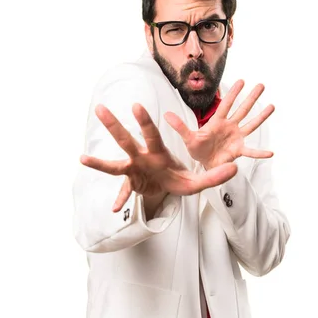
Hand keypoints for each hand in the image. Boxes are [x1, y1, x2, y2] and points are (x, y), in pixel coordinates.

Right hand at [80, 103, 237, 211]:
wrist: (170, 187)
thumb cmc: (181, 177)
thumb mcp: (200, 181)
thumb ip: (217, 175)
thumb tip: (236, 169)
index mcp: (159, 151)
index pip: (151, 133)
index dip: (145, 121)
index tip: (136, 106)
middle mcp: (142, 157)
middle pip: (126, 140)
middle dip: (114, 126)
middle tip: (100, 110)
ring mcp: (134, 171)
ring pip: (114, 164)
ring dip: (99, 163)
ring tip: (82, 159)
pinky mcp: (131, 184)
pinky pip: (123, 193)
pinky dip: (120, 201)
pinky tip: (115, 210)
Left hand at [164, 81, 274, 169]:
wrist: (204, 164)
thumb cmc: (198, 150)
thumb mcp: (189, 138)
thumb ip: (180, 126)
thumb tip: (166, 115)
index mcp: (218, 122)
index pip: (226, 105)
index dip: (233, 93)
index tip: (242, 81)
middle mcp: (230, 127)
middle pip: (242, 110)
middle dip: (251, 98)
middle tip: (261, 85)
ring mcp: (236, 138)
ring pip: (250, 124)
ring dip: (261, 116)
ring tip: (272, 106)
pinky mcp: (238, 150)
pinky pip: (251, 151)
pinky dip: (260, 153)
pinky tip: (271, 153)